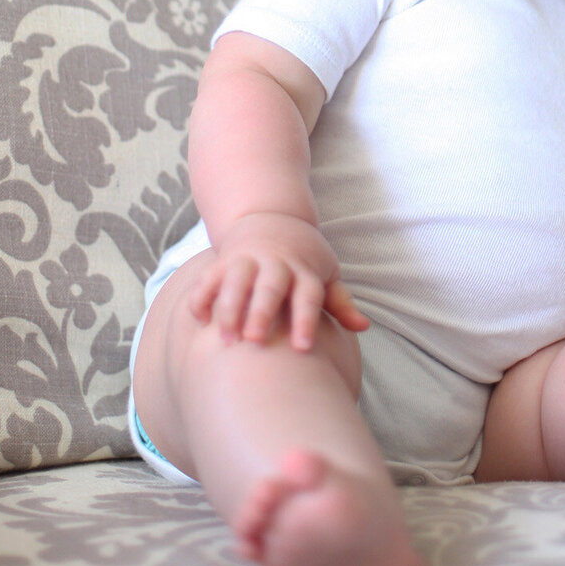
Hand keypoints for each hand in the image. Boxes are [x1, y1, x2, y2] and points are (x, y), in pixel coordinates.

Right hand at [188, 212, 368, 351]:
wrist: (271, 217)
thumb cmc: (303, 257)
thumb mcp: (325, 273)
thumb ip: (340, 302)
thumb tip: (364, 327)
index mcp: (304, 271)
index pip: (309, 295)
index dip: (306, 320)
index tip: (303, 348)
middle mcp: (277, 264)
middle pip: (271, 287)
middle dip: (262, 312)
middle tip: (256, 341)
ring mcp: (249, 260)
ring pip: (237, 281)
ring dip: (230, 307)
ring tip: (225, 338)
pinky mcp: (224, 261)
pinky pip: (210, 277)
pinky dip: (203, 296)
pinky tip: (199, 320)